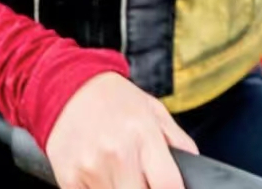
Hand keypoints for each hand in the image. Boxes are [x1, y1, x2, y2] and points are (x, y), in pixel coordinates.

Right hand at [46, 73, 197, 188]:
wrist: (66, 84)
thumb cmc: (113, 98)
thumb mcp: (154, 110)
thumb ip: (178, 142)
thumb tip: (195, 169)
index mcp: (143, 134)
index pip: (169, 185)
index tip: (169, 187)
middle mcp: (117, 153)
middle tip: (144, 179)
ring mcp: (91, 169)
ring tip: (122, 175)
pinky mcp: (69, 180)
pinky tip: (102, 178)